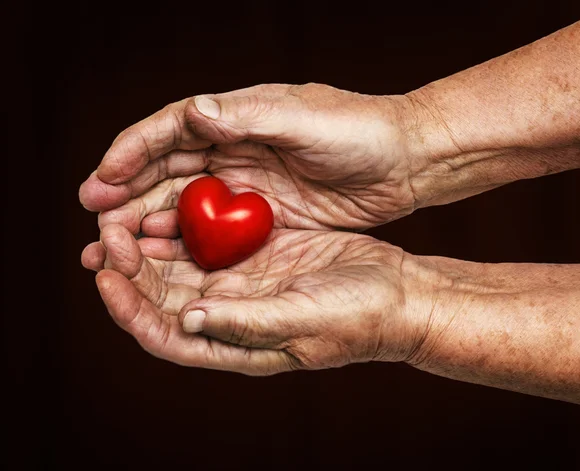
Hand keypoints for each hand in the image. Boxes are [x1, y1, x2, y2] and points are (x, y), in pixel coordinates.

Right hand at [79, 83, 420, 230]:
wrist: (404, 161)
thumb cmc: (360, 132)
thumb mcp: (306, 121)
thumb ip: (249, 117)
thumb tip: (192, 110)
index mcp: (238, 116)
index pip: (170, 131)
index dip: (132, 154)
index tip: (102, 181)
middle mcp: (233, 148)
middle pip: (166, 171)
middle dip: (127, 194)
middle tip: (95, 223)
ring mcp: (245, 184)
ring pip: (182, 203)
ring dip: (146, 223)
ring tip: (112, 248)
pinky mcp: (262, 215)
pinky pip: (212, 230)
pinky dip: (183, 242)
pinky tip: (161, 259)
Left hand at [82, 224, 426, 374]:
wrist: (397, 293)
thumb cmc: (359, 317)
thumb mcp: (304, 320)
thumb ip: (247, 323)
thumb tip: (188, 319)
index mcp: (234, 342)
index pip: (164, 334)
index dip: (129, 309)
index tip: (106, 276)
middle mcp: (230, 313)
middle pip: (161, 296)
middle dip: (130, 268)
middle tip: (107, 233)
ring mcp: (244, 282)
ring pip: (181, 265)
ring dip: (151, 244)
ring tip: (125, 215)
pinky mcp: (259, 253)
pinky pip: (212, 239)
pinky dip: (189, 224)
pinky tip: (174, 201)